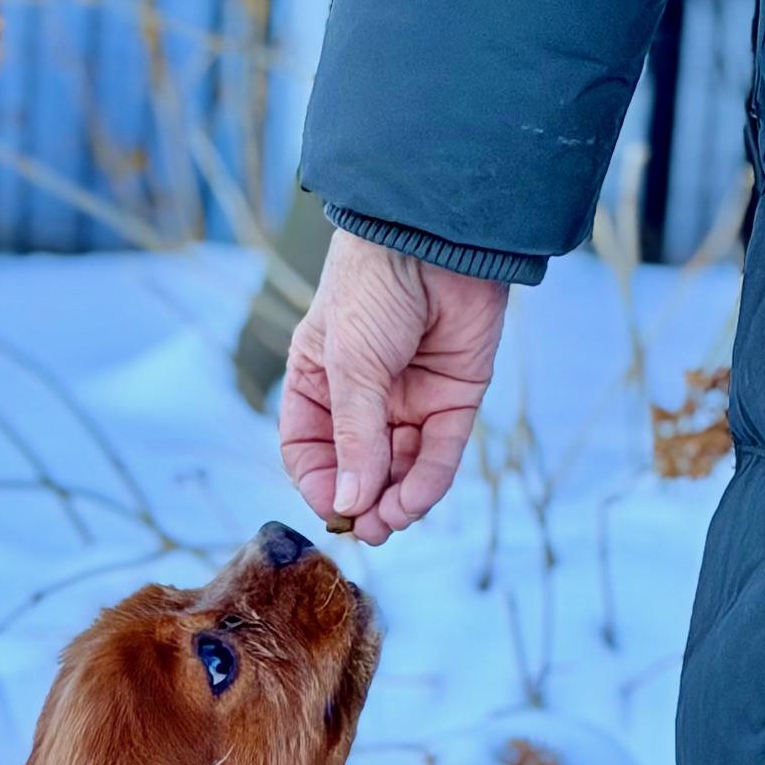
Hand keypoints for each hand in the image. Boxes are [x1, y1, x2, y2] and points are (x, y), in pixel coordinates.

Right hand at [279, 229, 508, 545]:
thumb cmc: (374, 287)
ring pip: (400, 468)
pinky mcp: (453, 397)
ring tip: (389, 521)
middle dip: (362, 501)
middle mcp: (364, 398)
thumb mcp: (351, 365)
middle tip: (367, 529)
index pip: (311, 452)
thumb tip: (350, 504)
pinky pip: (439, 452)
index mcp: (320, 384)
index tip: (333, 508)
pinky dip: (427, 480)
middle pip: (358, 467)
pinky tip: (414, 500)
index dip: (320, 484)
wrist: (438, 235)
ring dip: (395, 500)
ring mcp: (409, 399)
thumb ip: (354, 437)